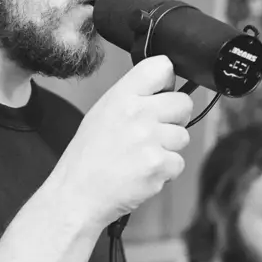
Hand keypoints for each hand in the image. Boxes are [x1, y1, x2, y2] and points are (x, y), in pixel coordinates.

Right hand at [50, 55, 193, 229]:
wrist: (77, 194)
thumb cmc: (87, 157)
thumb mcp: (102, 113)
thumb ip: (132, 97)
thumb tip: (164, 90)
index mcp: (122, 96)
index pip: (162, 67)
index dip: (167, 82)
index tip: (161, 94)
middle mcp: (138, 113)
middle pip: (184, 103)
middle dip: (175, 119)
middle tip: (153, 132)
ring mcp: (149, 139)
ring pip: (183, 136)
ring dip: (168, 148)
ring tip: (142, 156)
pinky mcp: (158, 165)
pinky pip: (178, 162)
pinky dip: (165, 171)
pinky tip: (143, 172)